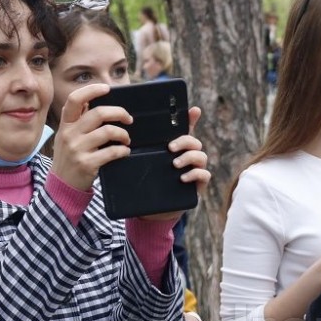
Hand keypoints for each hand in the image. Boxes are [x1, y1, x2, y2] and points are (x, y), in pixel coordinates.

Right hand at [50, 83, 131, 191]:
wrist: (62, 184)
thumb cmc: (70, 156)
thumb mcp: (68, 135)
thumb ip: (79, 120)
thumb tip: (97, 102)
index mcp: (66, 124)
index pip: (75, 99)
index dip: (92, 90)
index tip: (107, 88)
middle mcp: (70, 134)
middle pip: (99, 113)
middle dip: (120, 113)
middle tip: (129, 119)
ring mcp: (77, 149)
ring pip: (108, 131)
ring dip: (124, 135)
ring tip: (126, 140)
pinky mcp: (87, 163)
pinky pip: (112, 152)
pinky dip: (123, 151)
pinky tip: (124, 152)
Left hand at [139, 106, 210, 221]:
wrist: (151, 210)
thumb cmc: (147, 184)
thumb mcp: (140, 164)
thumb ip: (136, 150)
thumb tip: (116, 135)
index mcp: (174, 148)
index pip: (184, 129)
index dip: (191, 118)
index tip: (193, 110)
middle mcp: (187, 156)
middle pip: (194, 141)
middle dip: (184, 141)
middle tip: (170, 147)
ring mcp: (195, 169)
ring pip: (201, 156)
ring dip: (189, 157)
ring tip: (174, 163)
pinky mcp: (198, 184)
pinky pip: (204, 174)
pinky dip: (195, 174)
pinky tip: (183, 177)